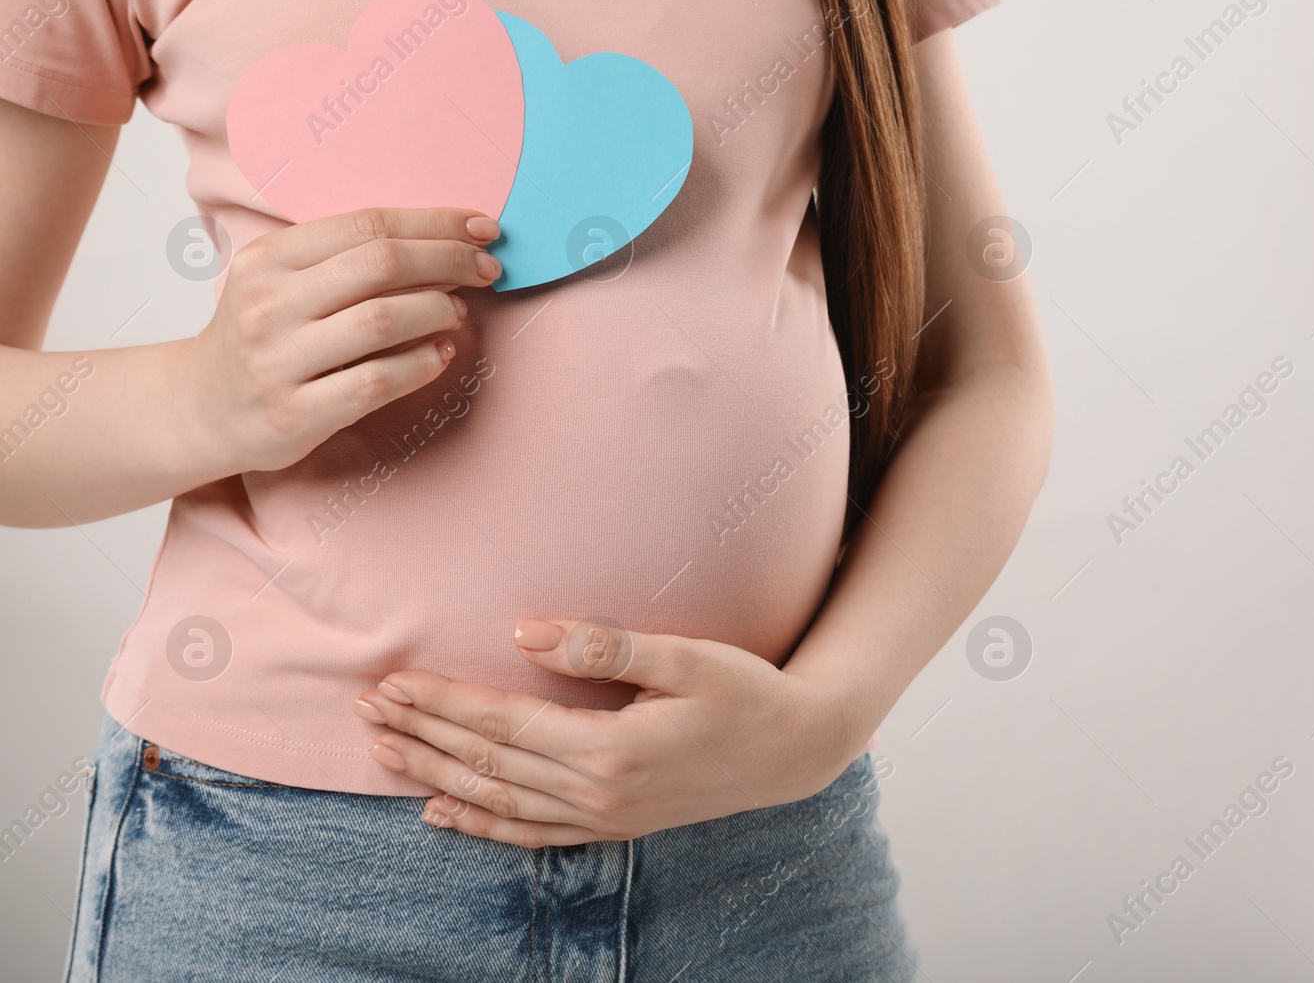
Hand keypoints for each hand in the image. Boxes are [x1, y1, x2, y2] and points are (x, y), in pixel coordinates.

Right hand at [185, 207, 501, 473]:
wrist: (201, 408)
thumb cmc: (263, 336)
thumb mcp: (283, 281)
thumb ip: (347, 260)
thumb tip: (446, 244)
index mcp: (268, 258)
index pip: (366, 225)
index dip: (434, 223)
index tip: (482, 228)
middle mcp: (268, 305)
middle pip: (380, 265)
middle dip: (449, 260)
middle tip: (488, 268)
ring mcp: (279, 361)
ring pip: (382, 320)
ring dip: (438, 310)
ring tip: (459, 311)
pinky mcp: (295, 414)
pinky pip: (376, 382)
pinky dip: (421, 364)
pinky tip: (441, 354)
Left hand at [352, 620, 875, 845]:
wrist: (797, 751)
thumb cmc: (747, 692)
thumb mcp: (687, 656)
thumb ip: (605, 645)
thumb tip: (523, 632)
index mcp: (611, 749)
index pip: (503, 722)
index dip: (443, 700)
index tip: (393, 679)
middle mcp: (599, 793)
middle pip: (488, 763)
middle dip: (422, 733)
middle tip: (365, 707)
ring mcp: (605, 816)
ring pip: (498, 801)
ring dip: (435, 774)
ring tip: (382, 752)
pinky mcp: (615, 825)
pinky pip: (531, 833)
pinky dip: (480, 824)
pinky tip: (441, 811)